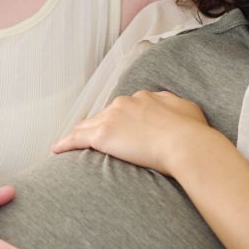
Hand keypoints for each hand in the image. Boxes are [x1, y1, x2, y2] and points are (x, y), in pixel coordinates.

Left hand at [51, 90, 210, 176]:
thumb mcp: (188, 108)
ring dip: (78, 135)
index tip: (116, 129)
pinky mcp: (103, 135)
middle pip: (103, 115)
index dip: (118, 120)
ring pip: (88, 126)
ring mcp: (112, 117)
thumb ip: (173, 105)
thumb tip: (169, 106)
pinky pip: (77, 139)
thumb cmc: (192, 132)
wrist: (186, 144)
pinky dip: (66, 143)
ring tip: (67, 145)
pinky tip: (57, 150)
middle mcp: (125, 103)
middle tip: (91, 140)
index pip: (123, 108)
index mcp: (144, 98)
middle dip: (97, 126)